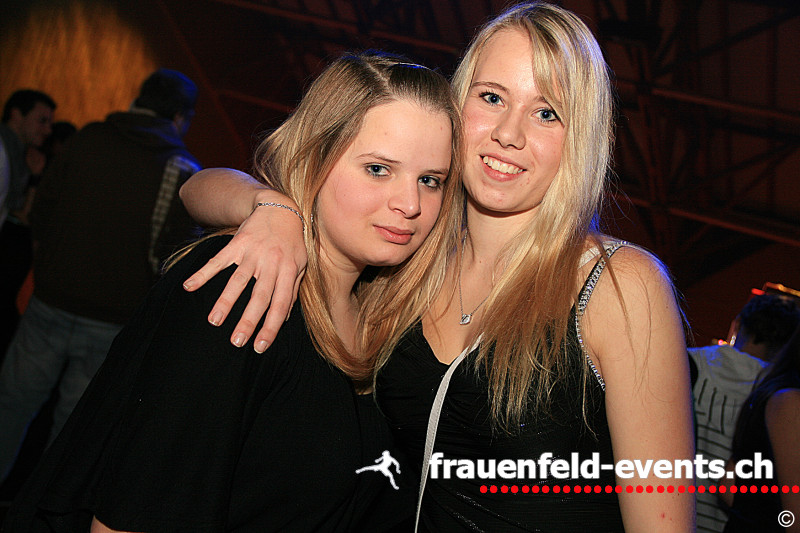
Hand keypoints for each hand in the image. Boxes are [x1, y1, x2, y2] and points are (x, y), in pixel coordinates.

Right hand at [182, 201, 306, 352]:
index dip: (271, 327)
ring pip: (238, 281)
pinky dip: (203, 273)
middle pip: (259, 297)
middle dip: (248, 321)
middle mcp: (272, 263)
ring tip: (214, 321)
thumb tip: (284, 318)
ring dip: (225, 302)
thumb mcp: (300, 265)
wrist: (279, 208)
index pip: (280, 305)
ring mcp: (253, 253)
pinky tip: (189, 286)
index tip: (260, 347)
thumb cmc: (291, 242)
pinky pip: (218, 260)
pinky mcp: (237, 243)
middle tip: (236, 342)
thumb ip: (293, 289)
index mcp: (289, 271)